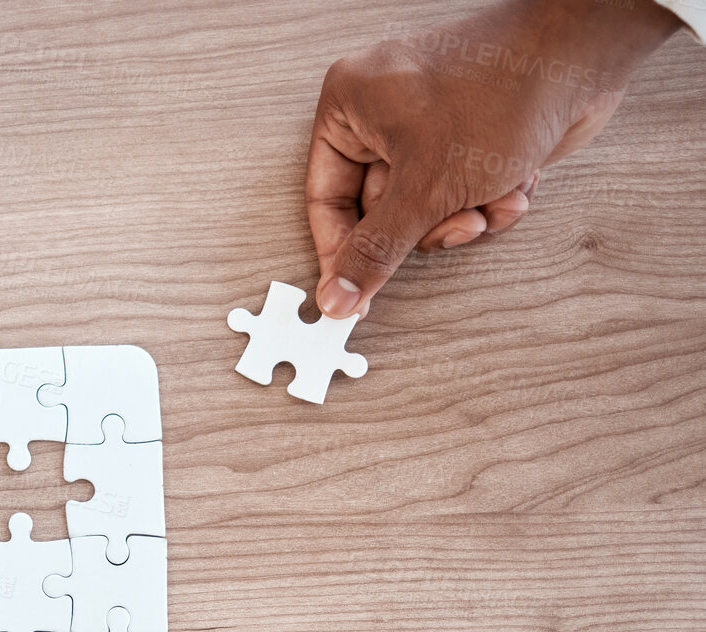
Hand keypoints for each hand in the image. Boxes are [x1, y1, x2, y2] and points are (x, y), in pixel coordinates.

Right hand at [306, 0, 679, 317]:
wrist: (582, 55)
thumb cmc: (499, 92)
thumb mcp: (424, 188)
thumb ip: (376, 250)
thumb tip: (337, 297)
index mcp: (350, 106)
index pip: (325, 199)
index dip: (340, 255)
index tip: (351, 299)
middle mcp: (383, 113)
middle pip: (380, 209)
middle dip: (428, 226)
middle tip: (456, 227)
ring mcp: (428, 124)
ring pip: (425, 208)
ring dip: (465, 216)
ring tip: (494, 198)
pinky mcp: (469, 136)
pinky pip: (460, 192)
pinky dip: (490, 198)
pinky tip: (516, 182)